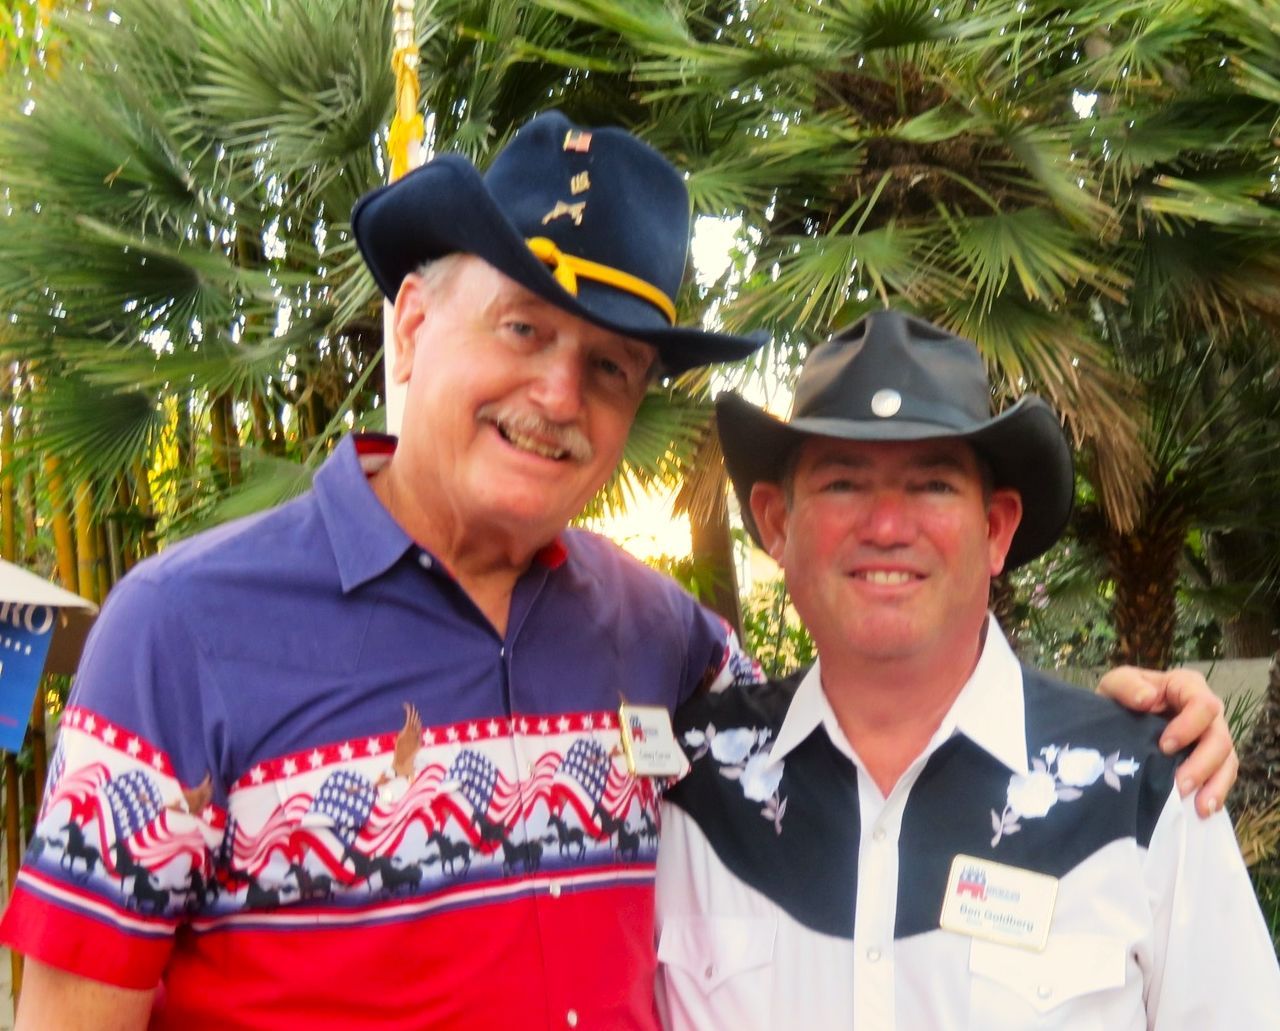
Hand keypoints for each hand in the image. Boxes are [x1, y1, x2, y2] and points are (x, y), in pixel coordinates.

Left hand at [1096, 666, 1235, 818]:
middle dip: (1202, 764)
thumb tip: (1147, 698)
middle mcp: (1206, 713)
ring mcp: (1210, 738)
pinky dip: (1215, 793)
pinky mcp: (1209, 760)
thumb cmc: (1120, 698)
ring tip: (1200, 807)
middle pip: (1220, 738)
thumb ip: (1128, 685)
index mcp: (1187, 687)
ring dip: (1214, 785)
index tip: (1164, 746)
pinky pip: (1221, 777)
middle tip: (1181, 785)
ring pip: (1226, 761)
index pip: (1203, 704)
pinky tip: (1203, 809)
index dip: (1189, 726)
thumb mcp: (1114, 684)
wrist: (1114, 720)